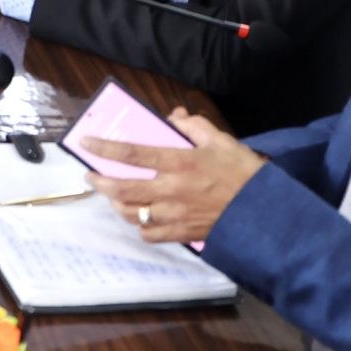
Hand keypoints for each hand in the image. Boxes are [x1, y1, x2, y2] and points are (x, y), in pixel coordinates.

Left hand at [81, 110, 263, 243]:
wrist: (264, 212)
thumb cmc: (242, 173)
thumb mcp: (221, 142)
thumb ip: (194, 126)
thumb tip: (173, 116)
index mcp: (180, 162)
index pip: (133, 153)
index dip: (105, 148)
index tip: (86, 143)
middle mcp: (171, 190)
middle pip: (122, 188)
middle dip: (100, 181)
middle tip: (91, 175)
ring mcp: (174, 215)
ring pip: (131, 213)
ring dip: (116, 204)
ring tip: (112, 195)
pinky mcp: (181, 234)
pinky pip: (149, 234)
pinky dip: (139, 226)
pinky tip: (139, 217)